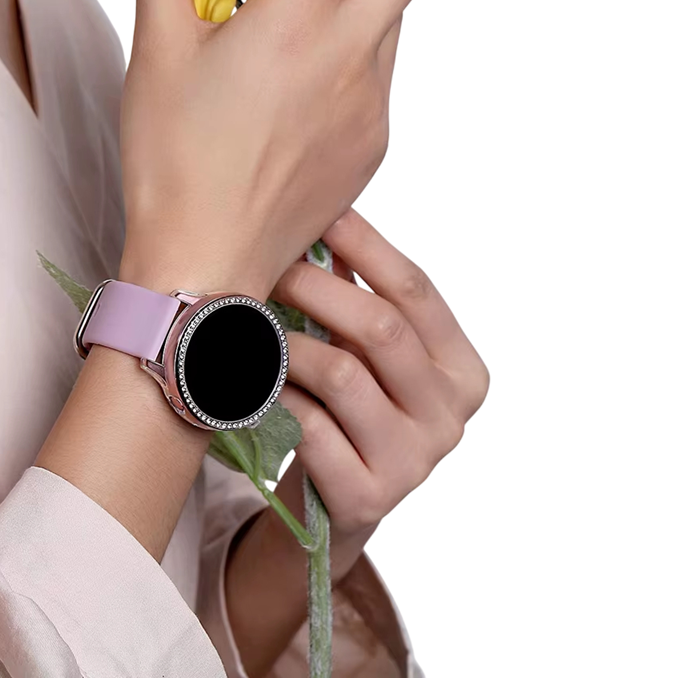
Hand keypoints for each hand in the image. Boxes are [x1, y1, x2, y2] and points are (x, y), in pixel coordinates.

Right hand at [118, 0, 443, 298]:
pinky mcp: (374, 148)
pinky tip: (307, 89)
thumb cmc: (173, 159)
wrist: (206, 259)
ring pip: (398, 23)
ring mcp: (372, 106)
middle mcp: (352, 57)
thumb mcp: (158, 48)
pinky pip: (382, 83)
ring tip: (312, 17)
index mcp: (298, 19)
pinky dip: (359, 61)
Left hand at [225, 208, 488, 675]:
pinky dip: (274, 393)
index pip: (417, 291)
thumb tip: (322, 220)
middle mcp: (451, 417)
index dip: (366, 246)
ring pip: (341, 374)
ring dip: (286, 341)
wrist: (338, 499)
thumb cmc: (355, 411)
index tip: (321, 214)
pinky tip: (250, 377)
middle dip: (316, 287)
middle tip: (270, 267)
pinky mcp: (368, 496)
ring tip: (250, 323)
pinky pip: (308, 424)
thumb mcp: (370, 355)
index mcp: (464, 371)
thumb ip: (361, 298)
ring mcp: (414, 462)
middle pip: (381, 328)